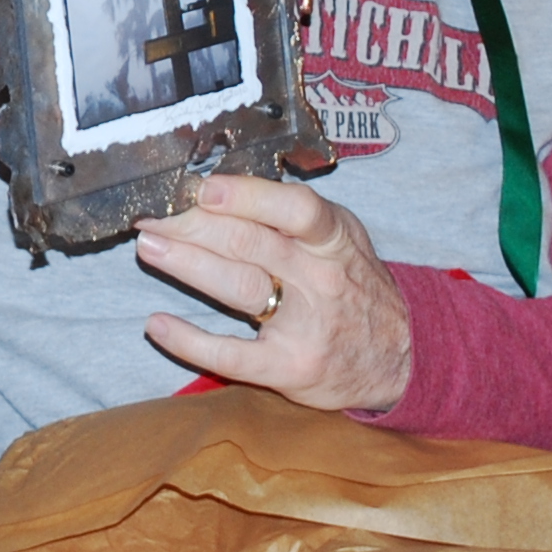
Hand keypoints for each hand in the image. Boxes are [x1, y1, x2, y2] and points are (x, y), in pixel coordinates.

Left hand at [133, 173, 413, 413]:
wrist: (401, 357)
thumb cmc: (356, 286)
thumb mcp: (343, 239)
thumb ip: (296, 214)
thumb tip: (228, 183)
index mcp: (334, 240)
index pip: (295, 209)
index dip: (247, 196)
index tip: (204, 188)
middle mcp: (321, 279)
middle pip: (249, 244)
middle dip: (192, 227)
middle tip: (151, 217)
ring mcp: (304, 326)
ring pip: (237, 288)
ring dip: (186, 265)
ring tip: (149, 248)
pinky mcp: (288, 367)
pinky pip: (232, 354)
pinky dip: (190, 340)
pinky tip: (157, 324)